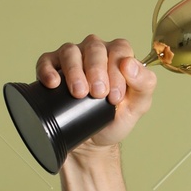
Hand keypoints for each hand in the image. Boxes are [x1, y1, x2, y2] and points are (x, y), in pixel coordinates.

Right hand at [34, 34, 156, 153]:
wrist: (92, 142)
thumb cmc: (115, 119)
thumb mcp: (138, 106)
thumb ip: (144, 84)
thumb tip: (129, 64)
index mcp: (118, 55)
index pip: (119, 49)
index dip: (117, 71)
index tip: (115, 96)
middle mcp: (94, 51)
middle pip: (94, 47)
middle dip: (96, 70)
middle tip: (98, 94)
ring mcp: (72, 58)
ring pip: (70, 51)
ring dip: (74, 70)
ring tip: (79, 92)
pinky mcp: (51, 69)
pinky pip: (46, 61)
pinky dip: (48, 70)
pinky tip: (53, 83)